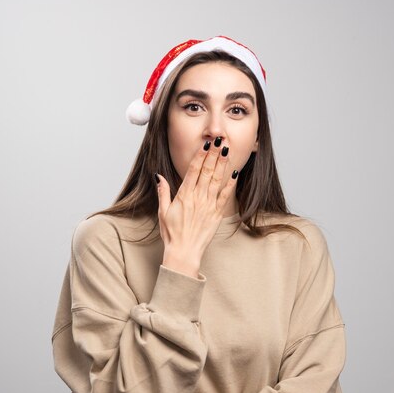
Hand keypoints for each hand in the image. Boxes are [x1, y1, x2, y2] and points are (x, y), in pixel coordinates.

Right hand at [155, 138, 238, 277]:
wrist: (184, 252)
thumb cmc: (172, 233)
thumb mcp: (162, 211)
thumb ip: (163, 192)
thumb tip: (158, 176)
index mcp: (184, 196)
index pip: (193, 170)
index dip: (200, 156)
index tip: (206, 144)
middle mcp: (198, 198)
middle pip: (207, 171)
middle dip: (213, 154)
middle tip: (219, 140)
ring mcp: (208, 205)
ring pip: (217, 180)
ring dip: (222, 164)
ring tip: (227, 150)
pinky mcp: (216, 214)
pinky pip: (225, 195)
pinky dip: (230, 183)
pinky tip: (234, 172)